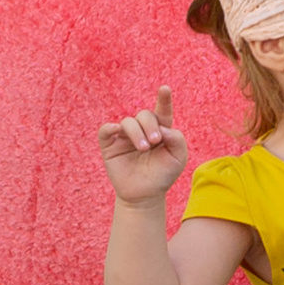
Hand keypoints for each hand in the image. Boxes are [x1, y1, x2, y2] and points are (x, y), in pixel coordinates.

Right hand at [98, 85, 188, 208]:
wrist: (144, 195)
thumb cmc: (163, 175)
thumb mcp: (178, 158)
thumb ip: (177, 139)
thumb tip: (161, 128)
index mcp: (160, 129)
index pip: (162, 111)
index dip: (163, 99)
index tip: (165, 89)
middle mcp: (142, 129)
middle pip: (144, 115)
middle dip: (150, 125)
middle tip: (155, 142)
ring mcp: (125, 136)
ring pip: (127, 121)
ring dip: (136, 132)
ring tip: (144, 148)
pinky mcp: (110, 144)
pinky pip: (106, 129)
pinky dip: (110, 127)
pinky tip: (116, 131)